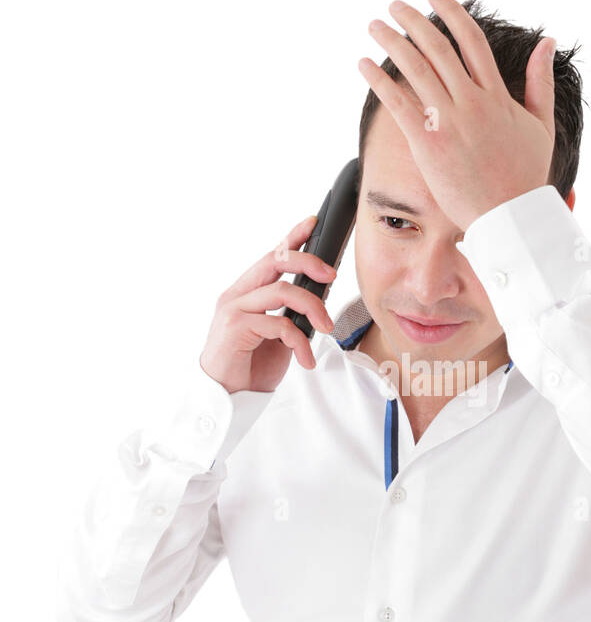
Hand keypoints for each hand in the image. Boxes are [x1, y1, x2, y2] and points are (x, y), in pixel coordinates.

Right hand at [199, 216, 337, 392]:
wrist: (226, 397)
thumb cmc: (249, 366)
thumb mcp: (277, 336)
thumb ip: (289, 314)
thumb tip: (317, 301)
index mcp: (246, 293)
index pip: (271, 256)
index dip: (292, 237)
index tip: (313, 223)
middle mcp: (237, 295)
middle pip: (275, 261)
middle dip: (308, 261)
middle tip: (332, 276)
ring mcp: (234, 309)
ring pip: (283, 291)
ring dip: (313, 308)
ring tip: (325, 329)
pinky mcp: (235, 327)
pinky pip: (280, 324)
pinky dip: (300, 342)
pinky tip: (305, 360)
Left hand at [358, 0, 556, 231]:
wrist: (511, 217)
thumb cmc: (526, 175)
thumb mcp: (541, 124)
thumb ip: (540, 81)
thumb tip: (546, 41)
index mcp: (497, 95)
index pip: (471, 40)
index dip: (451, 13)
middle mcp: (472, 102)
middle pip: (438, 48)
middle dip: (414, 21)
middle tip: (395, 4)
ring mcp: (450, 122)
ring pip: (416, 69)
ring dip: (392, 41)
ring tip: (375, 24)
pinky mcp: (429, 143)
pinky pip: (399, 102)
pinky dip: (379, 80)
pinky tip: (364, 63)